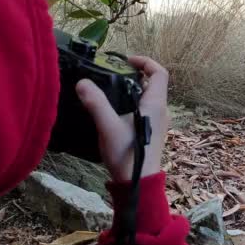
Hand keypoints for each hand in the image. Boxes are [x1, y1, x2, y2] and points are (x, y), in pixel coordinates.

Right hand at [76, 56, 169, 181]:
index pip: (160, 73)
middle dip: (134, 75)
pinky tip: (115, 111)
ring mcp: (159, 122)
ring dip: (133, 90)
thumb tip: (82, 83)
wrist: (138, 183)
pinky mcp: (153, 132)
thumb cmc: (127, 154)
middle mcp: (161, 111)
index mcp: (155, 104)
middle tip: (113, 75)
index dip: (146, 62)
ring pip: (149, 98)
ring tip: (110, 91)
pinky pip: (146, 110)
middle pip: (153, 84)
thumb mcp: (108, 126)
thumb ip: (96, 103)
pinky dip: (133, 103)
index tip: (126, 61)